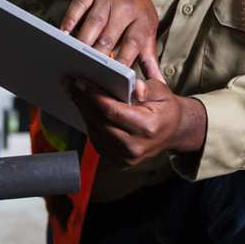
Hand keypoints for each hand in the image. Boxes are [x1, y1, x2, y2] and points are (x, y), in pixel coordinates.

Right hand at [61, 0, 160, 77]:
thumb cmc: (132, 5)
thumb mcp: (146, 26)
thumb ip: (149, 56)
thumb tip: (159, 84)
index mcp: (142, 19)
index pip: (133, 44)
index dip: (125, 62)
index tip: (116, 81)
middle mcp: (126, 7)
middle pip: (110, 36)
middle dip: (99, 57)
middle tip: (89, 76)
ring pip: (93, 24)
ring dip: (84, 42)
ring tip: (75, 60)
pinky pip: (78, 7)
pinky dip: (69, 22)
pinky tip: (64, 35)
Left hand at [67, 75, 206, 166]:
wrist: (173, 133)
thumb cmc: (166, 110)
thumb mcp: (163, 93)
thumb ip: (148, 88)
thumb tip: (135, 87)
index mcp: (148, 129)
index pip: (114, 112)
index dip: (95, 96)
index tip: (82, 82)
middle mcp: (135, 147)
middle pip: (100, 122)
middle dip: (83, 101)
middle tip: (71, 83)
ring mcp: (126, 158)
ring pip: (96, 132)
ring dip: (83, 111)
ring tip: (74, 92)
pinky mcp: (119, 161)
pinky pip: (98, 140)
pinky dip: (90, 123)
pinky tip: (84, 107)